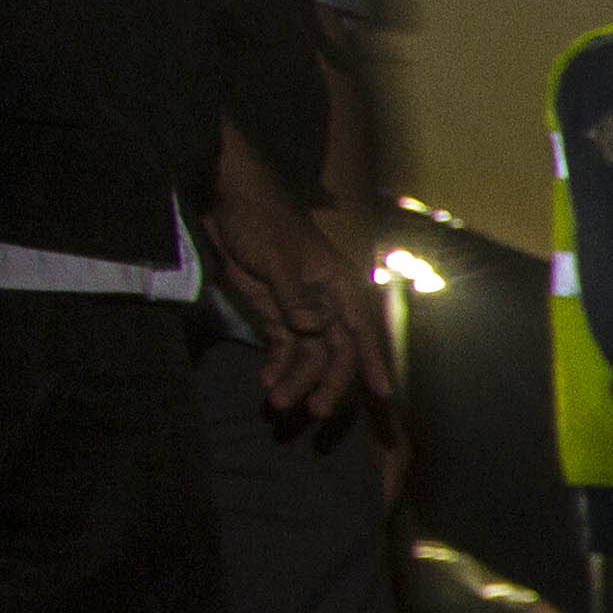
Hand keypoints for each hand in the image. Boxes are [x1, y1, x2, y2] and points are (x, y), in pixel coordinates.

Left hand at [205, 127, 393, 421]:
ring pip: (307, 354)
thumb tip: (314, 330)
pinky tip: (266, 381)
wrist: (230, 201)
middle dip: (326, 382)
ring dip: (295, 378)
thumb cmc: (263, 221)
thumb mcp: (277, 257)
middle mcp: (327, 302)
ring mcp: (301, 308)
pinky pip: (283, 346)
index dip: (372, 361)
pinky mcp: (276, 311)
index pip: (360, 330)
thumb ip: (295, 295)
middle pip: (335, 351)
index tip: (383, 393)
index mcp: (338, 286)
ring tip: (275, 403)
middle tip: (313, 411)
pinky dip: (277, 365)